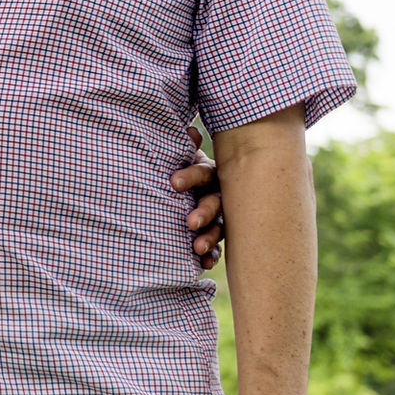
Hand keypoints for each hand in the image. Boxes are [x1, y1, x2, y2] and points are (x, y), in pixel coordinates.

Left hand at [171, 126, 223, 268]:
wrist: (191, 186)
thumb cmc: (185, 168)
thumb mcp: (183, 157)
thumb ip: (185, 147)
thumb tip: (190, 130)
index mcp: (211, 172)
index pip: (202, 172)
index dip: (189, 176)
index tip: (172, 183)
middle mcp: (220, 193)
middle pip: (215, 202)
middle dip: (204, 211)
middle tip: (190, 222)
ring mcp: (221, 215)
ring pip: (219, 226)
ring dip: (209, 237)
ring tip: (197, 248)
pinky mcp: (216, 233)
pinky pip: (218, 247)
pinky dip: (211, 255)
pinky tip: (204, 264)